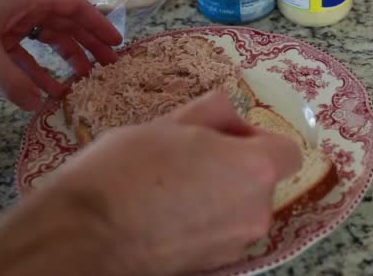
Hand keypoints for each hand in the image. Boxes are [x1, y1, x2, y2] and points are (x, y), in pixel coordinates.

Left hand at [0, 0, 121, 110]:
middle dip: (88, 45)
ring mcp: (9, 22)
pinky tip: (45, 91)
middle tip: (109, 67)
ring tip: (84, 81)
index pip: (75, 8)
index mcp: (29, 0)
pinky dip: (35, 71)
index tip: (117, 44)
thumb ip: (10, 79)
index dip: (98, 24)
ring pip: (47, 40)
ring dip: (65, 60)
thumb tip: (37, 106)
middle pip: (66, 25)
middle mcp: (24, 8)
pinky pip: (24, 55)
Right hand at [43, 92, 301, 273]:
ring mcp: (236, 245)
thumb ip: (216, 112)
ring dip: (220, 195)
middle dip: (236, 166)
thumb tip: (234, 118)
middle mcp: (256, 213)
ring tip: (174, 188)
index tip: (228, 138)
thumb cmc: (127, 169)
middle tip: (191, 159)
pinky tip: (170, 214)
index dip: (261, 140)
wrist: (85, 233)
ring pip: (241, 208)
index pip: (288, 152)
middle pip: (262, 181)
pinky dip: (207, 221)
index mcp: (254, 170)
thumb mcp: (171, 122)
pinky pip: (222, 233)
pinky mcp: (215, 266)